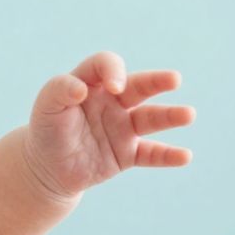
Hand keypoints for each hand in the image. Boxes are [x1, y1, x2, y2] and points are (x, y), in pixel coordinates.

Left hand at [24, 54, 193, 200]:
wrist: (46, 169)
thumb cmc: (46, 131)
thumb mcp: (45, 107)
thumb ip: (59, 90)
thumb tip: (80, 89)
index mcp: (92, 83)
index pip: (107, 65)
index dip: (113, 70)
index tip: (114, 86)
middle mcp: (112, 102)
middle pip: (139, 86)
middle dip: (157, 82)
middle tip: (174, 79)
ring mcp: (122, 127)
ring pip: (151, 118)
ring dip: (170, 116)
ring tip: (188, 114)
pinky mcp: (127, 154)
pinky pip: (151, 154)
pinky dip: (168, 156)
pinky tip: (185, 156)